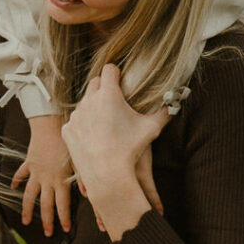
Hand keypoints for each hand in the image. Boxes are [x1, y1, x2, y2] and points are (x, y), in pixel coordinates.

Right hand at [12, 114, 71, 234]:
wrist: (49, 127)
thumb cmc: (66, 142)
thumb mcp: (77, 160)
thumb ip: (82, 179)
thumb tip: (89, 195)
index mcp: (60, 180)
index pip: (62, 204)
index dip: (64, 218)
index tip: (65, 230)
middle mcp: (47, 179)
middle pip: (45, 205)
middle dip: (47, 220)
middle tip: (47, 234)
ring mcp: (36, 172)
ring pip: (29, 195)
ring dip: (27, 209)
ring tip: (25, 221)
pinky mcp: (29, 163)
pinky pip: (21, 174)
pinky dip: (17, 180)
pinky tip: (13, 188)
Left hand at [62, 65, 167, 239]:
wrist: (107, 174)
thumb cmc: (131, 149)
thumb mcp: (151, 128)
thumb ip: (164, 112)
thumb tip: (175, 103)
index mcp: (108, 94)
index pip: (109, 69)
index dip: (116, 72)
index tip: (120, 79)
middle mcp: (89, 100)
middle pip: (95, 83)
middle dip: (104, 87)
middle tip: (114, 99)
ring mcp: (76, 115)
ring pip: (84, 102)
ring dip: (93, 107)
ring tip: (105, 121)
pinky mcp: (68, 129)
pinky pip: (76, 121)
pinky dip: (83, 125)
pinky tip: (94, 135)